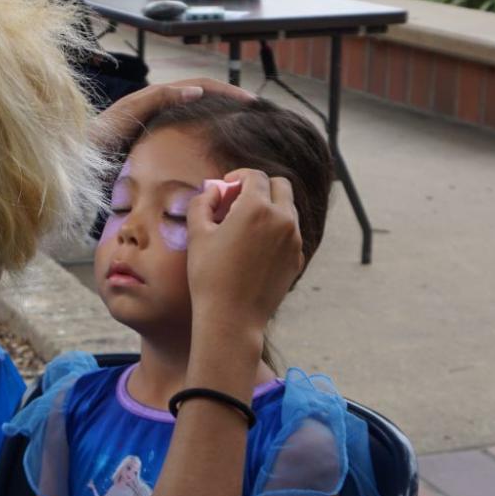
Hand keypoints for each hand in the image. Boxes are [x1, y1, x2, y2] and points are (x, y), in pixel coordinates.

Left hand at [86, 77, 253, 156]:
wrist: (72, 165)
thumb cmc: (96, 139)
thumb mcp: (127, 113)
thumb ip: (159, 98)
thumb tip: (197, 91)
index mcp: (156, 100)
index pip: (202, 87)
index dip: (227, 92)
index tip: (251, 102)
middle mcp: (160, 113)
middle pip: (205, 103)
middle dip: (231, 107)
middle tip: (258, 121)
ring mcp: (158, 133)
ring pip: (199, 125)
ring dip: (222, 128)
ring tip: (246, 140)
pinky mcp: (155, 154)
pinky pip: (188, 146)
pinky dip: (206, 149)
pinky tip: (217, 162)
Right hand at [186, 168, 301, 334]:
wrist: (231, 318)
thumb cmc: (209, 276)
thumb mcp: (197, 234)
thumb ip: (203, 202)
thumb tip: (215, 191)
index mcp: (257, 208)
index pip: (254, 177)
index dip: (237, 177)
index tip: (226, 188)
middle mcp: (282, 219)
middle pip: (280, 186)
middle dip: (260, 187)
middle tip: (239, 202)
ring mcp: (294, 240)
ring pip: (288, 210)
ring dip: (269, 209)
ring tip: (244, 228)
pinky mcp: (297, 259)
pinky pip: (291, 234)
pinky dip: (276, 232)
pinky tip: (254, 250)